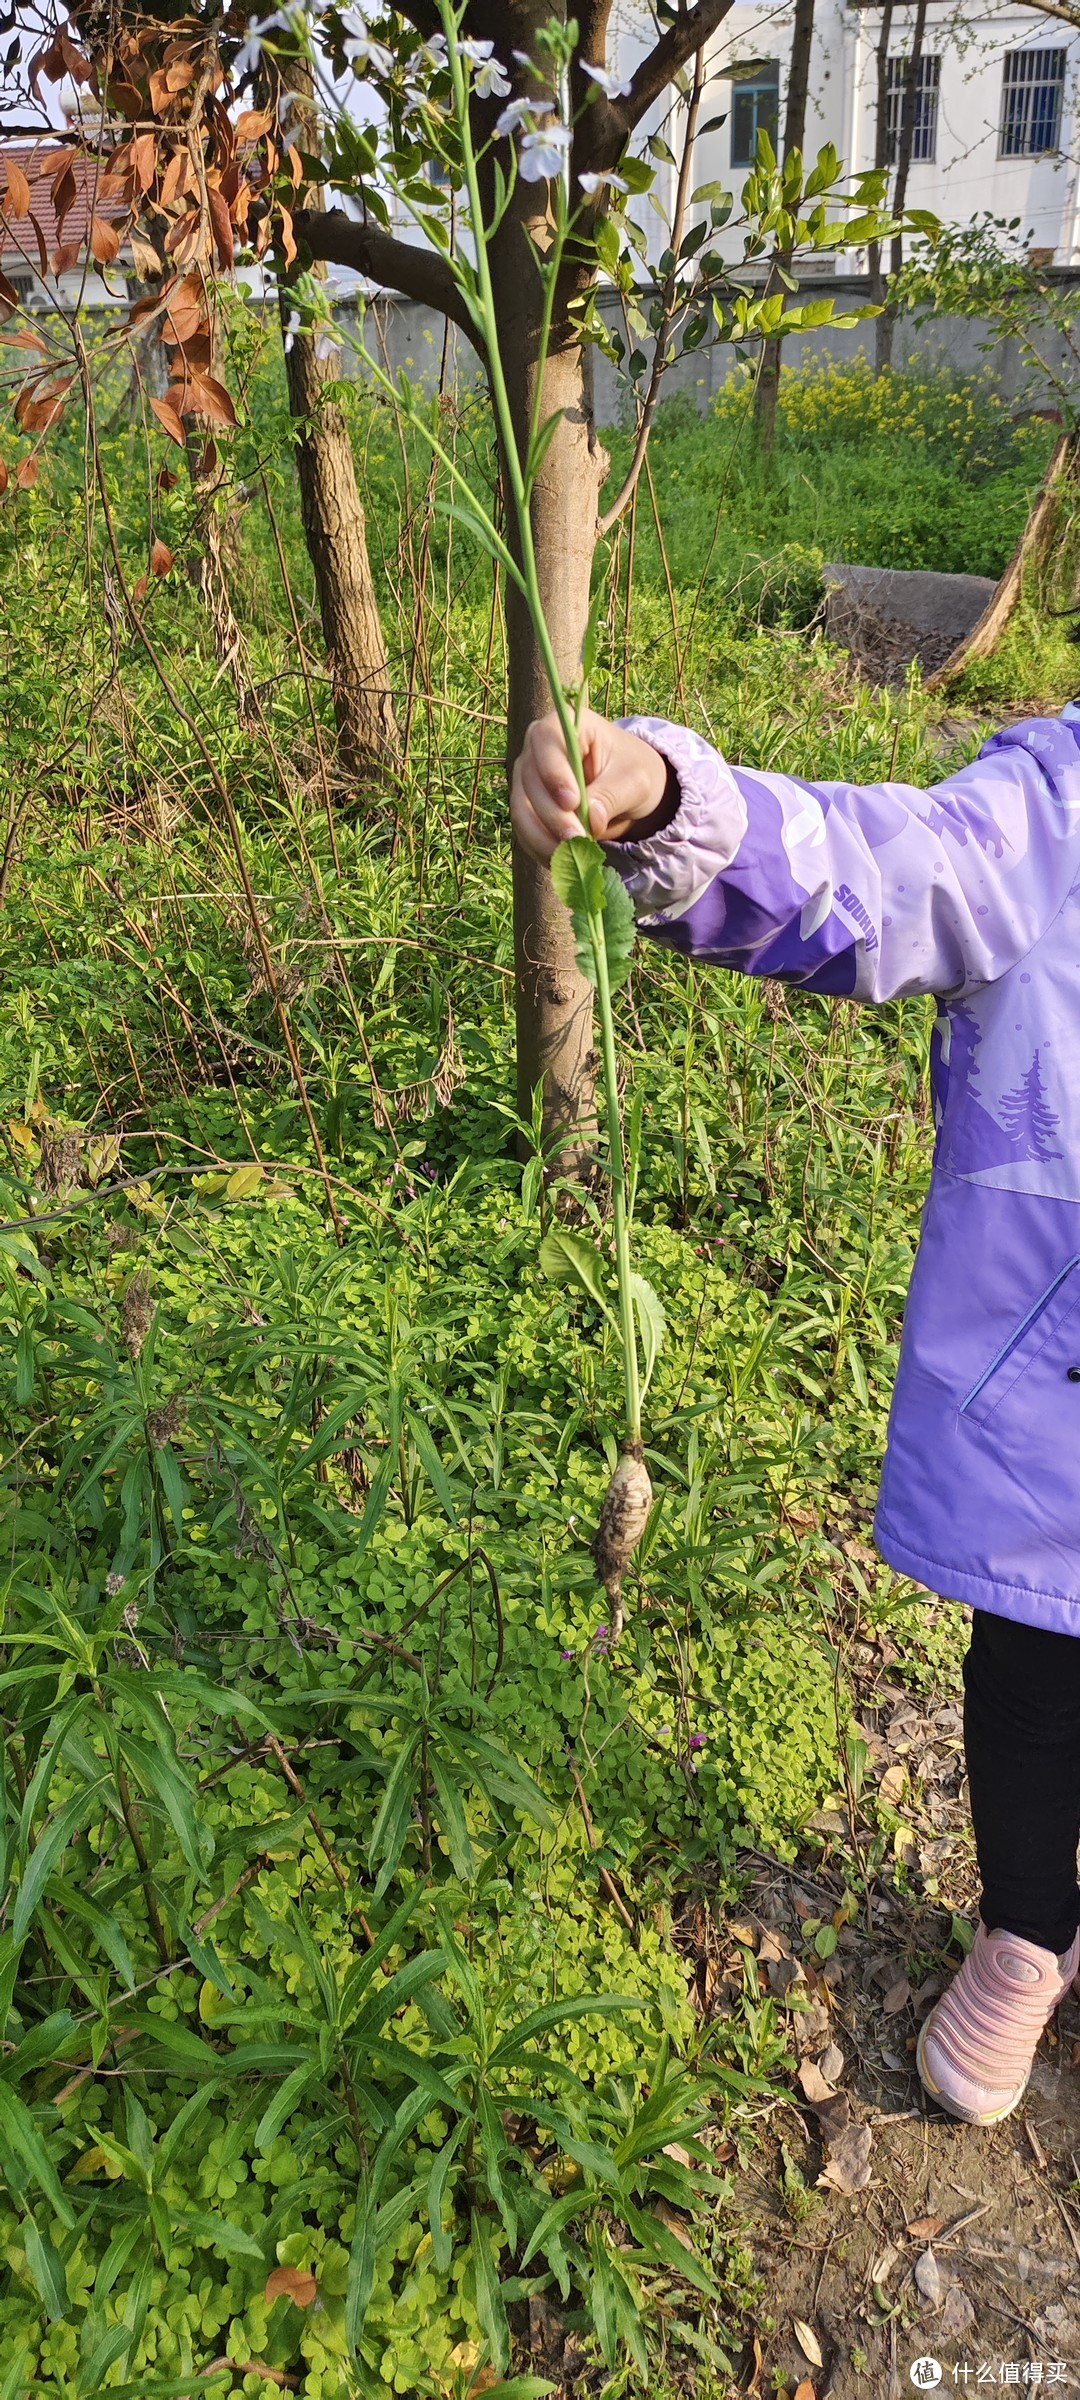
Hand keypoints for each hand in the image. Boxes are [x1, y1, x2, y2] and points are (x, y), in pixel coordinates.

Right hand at [511, 706, 668, 864]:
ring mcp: (527, 777)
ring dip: (543, 838)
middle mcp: (537, 747)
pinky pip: (524, 830)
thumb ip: (612, 795)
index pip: (547, 742)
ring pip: (521, 810)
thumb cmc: (632, 772)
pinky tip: (561, 863)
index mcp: (566, 724)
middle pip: (530, 781)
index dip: (554, 772)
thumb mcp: (635, 780)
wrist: (627, 787)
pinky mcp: (526, 806)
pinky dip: (540, 849)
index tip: (572, 802)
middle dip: (552, 816)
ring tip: (572, 857)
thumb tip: (591, 820)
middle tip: (577, 841)